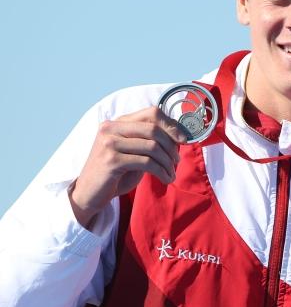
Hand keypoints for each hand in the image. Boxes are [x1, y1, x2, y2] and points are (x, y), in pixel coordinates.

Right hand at [68, 107, 186, 229]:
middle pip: (153, 129)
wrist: (90, 193)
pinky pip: (146, 162)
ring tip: (171, 173)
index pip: (151, 113)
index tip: (184, 140)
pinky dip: (161, 171)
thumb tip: (179, 135)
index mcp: (117, 122)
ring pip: (152, 146)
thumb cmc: (116, 173)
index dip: (171, 125)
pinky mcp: (111, 160)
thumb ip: (149, 140)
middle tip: (176, 161)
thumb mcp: (133, 152)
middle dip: (171, 146)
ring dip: (167, 162)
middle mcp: (111, 128)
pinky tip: (166, 179)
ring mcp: (109, 143)